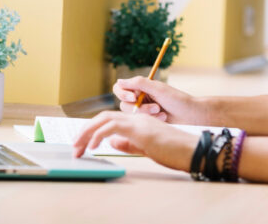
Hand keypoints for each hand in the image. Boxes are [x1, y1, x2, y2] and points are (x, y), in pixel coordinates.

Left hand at [72, 111, 196, 171]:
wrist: (192, 150)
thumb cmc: (174, 151)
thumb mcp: (146, 148)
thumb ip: (129, 143)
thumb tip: (111, 142)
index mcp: (139, 122)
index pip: (110, 119)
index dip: (93, 129)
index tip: (83, 142)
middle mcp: (137, 118)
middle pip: (103, 117)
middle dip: (85, 131)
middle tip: (75, 146)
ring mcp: (138, 121)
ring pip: (104, 119)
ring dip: (87, 133)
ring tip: (78, 147)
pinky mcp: (139, 129)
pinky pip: (112, 127)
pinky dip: (98, 135)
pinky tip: (92, 146)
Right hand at [113, 76, 205, 123]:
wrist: (192, 115)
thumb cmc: (178, 100)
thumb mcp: (158, 89)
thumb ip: (139, 83)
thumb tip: (119, 81)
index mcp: (142, 87)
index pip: (120, 88)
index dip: (123, 93)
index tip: (134, 98)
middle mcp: (140, 98)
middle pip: (124, 104)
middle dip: (140, 108)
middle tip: (156, 107)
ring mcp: (143, 110)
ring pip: (131, 115)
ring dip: (147, 114)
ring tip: (162, 113)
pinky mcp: (147, 121)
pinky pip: (140, 123)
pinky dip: (152, 120)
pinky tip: (164, 118)